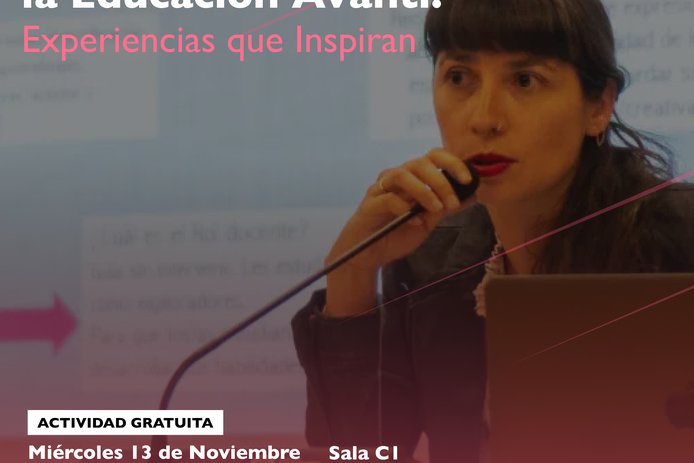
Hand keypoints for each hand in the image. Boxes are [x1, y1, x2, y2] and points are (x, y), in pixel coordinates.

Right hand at [323, 148, 475, 316]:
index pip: (433, 157)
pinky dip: (404, 208)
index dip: (452, 163)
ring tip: (436, 210)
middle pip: (420, 163)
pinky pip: (388, 198)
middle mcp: (397, 177)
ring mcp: (381, 188)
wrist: (370, 253)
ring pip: (402, 174)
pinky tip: (414, 222)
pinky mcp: (370, 203)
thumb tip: (473, 194)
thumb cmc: (398, 233)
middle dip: (441, 181)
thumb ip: (447, 207)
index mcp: (413, 177)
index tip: (467, 180)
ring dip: (424, 191)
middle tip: (452, 203)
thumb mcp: (429, 221)